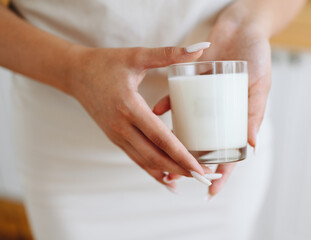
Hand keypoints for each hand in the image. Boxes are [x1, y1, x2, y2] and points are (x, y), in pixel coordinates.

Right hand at [68, 46, 210, 189]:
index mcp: (129, 107)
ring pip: (144, 161)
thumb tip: (199, 49)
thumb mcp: (136, 56)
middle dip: (179, 169)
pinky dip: (152, 170)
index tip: (199, 168)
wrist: (76, 74)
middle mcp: (121, 126)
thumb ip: (168, 54)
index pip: (160, 137)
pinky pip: (136, 158)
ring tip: (189, 179)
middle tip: (203, 178)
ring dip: (167, 172)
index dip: (181, 155)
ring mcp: (116, 135)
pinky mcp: (115, 138)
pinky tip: (166, 178)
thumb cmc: (106, 63)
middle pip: (154, 156)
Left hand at [154, 21, 270, 196]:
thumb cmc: (257, 55)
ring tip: (163, 151)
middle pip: (206, 144)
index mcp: (238, 117)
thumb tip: (251, 144)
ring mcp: (205, 100)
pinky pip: (177, 99)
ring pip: (189, 125)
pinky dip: (167, 105)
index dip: (222, 173)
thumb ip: (255, 112)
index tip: (210, 190)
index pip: (230, 152)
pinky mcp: (192, 83)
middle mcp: (219, 112)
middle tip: (180, 176)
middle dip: (194, 161)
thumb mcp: (260, 84)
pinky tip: (156, 111)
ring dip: (177, 139)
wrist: (241, 26)